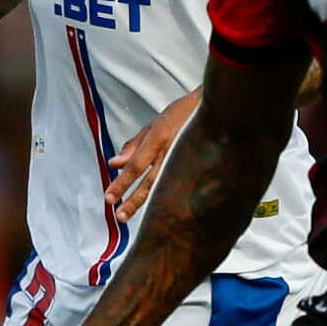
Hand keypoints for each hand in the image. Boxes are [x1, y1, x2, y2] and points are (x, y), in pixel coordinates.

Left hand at [106, 90, 198, 218]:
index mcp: (159, 139)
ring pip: (164, 188)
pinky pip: (179, 188)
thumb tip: (114, 163)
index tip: (110, 197)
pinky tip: (158, 212)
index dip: (121, 183)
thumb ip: (133, 146)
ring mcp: (185, 162)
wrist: (216, 110)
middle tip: (120, 215)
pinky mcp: (197, 169)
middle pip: (150, 182)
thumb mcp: (153, 126)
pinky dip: (166, 201)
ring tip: (132, 215)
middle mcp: (171, 153)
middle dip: (133, 200)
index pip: (136, 166)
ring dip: (147, 203)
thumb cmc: (183, 114)